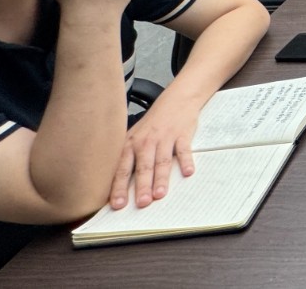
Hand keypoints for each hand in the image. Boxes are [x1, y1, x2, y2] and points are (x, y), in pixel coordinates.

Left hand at [110, 95, 197, 209]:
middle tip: (141, 203)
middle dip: (142, 186)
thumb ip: (129, 159)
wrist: (176, 100)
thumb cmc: (154, 124)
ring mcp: (165, 137)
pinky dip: (186, 161)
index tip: (118, 204)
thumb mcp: (136, 138)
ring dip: (161, 178)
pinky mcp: (182, 134)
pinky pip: (184, 149)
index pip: (123, 169)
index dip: (120, 187)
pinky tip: (187, 172)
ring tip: (159, 194)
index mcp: (131, 144)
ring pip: (161, 160)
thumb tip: (121, 187)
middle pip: (143, 167)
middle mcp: (146, 142)